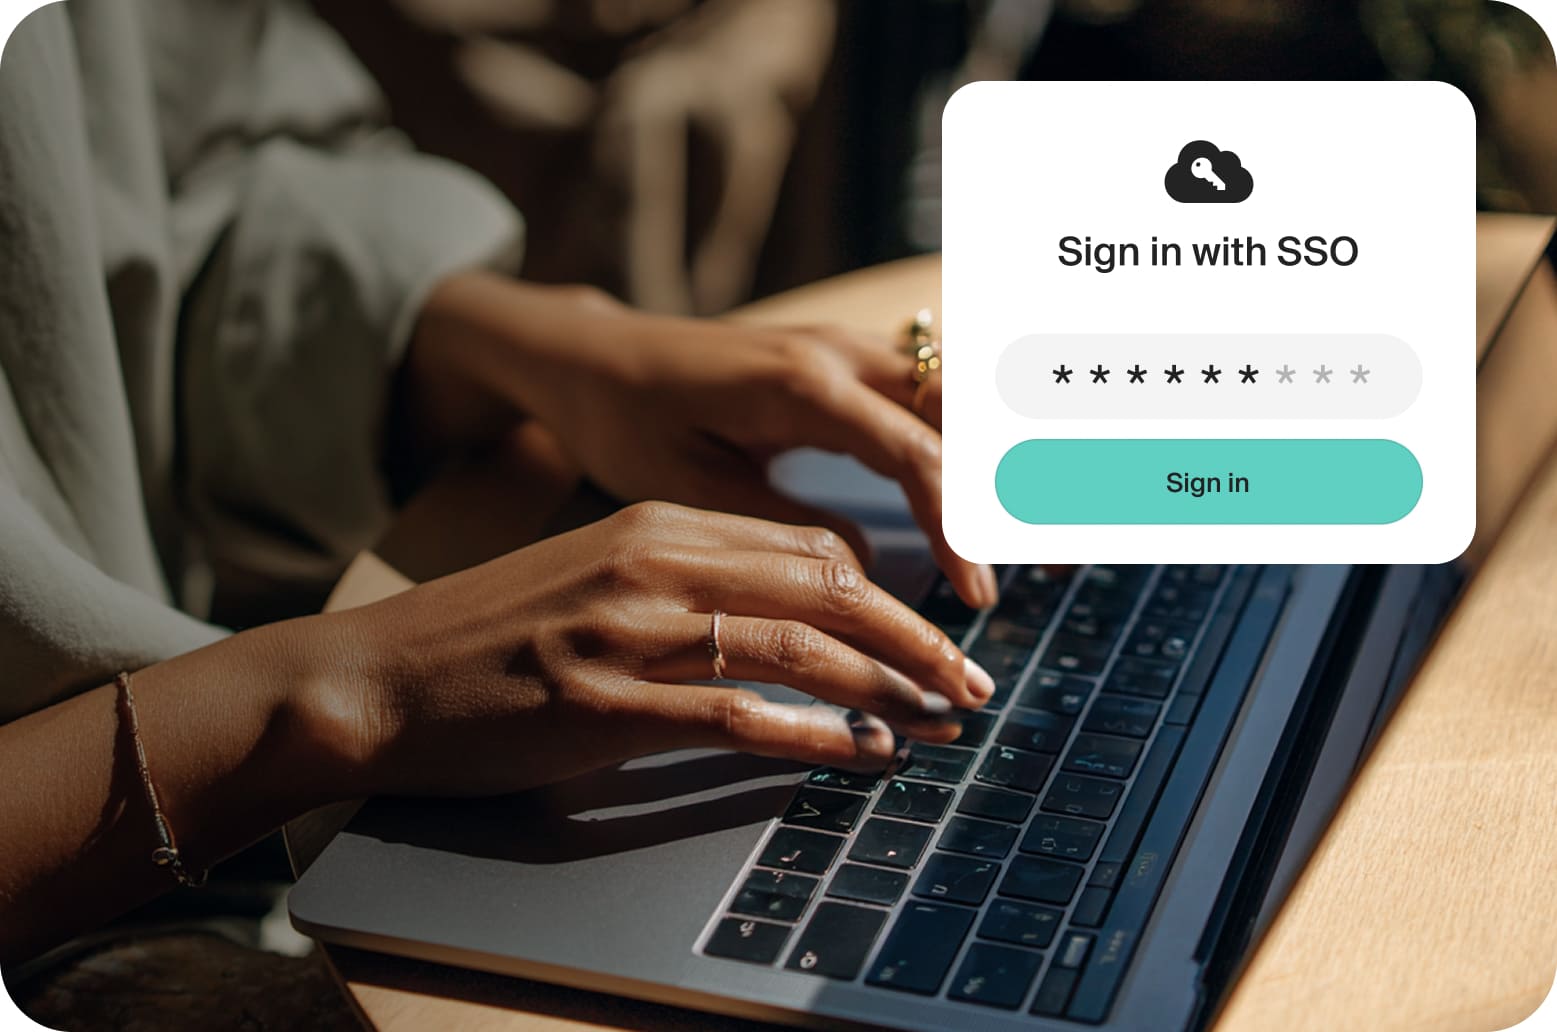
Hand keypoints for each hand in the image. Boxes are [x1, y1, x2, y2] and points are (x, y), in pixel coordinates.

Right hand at [325, 502, 995, 797]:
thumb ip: (685, 584)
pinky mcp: (603, 704)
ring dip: (888, 687)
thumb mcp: (592, 578)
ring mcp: (628, 631)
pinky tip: (865, 754)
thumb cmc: (484, 636)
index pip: (808, 547)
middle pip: (825, 586)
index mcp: (655, 523)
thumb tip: (785, 622)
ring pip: (798, 645)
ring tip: (945, 721)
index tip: (934, 631)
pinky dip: (816, 735)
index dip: (889, 591)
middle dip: (915, 635)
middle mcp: (652, 561)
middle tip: (972, 681)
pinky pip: (737, 715)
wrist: (372, 677)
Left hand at [404, 274, 994, 607]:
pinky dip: (970, 437)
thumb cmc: (628, 421)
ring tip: (1040, 529)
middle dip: (1014, 477)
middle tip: (1046, 562)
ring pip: (958, 388)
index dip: (959, 525)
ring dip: (1001, 452)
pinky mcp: (846, 358)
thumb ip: (783, 530)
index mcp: (805, 386)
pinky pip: (931, 389)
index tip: (978, 597)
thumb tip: (865, 572)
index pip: (917, 454)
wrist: (596, 356)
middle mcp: (841, 353)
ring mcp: (848, 346)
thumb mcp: (690, 488)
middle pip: (964, 405)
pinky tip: (989, 490)